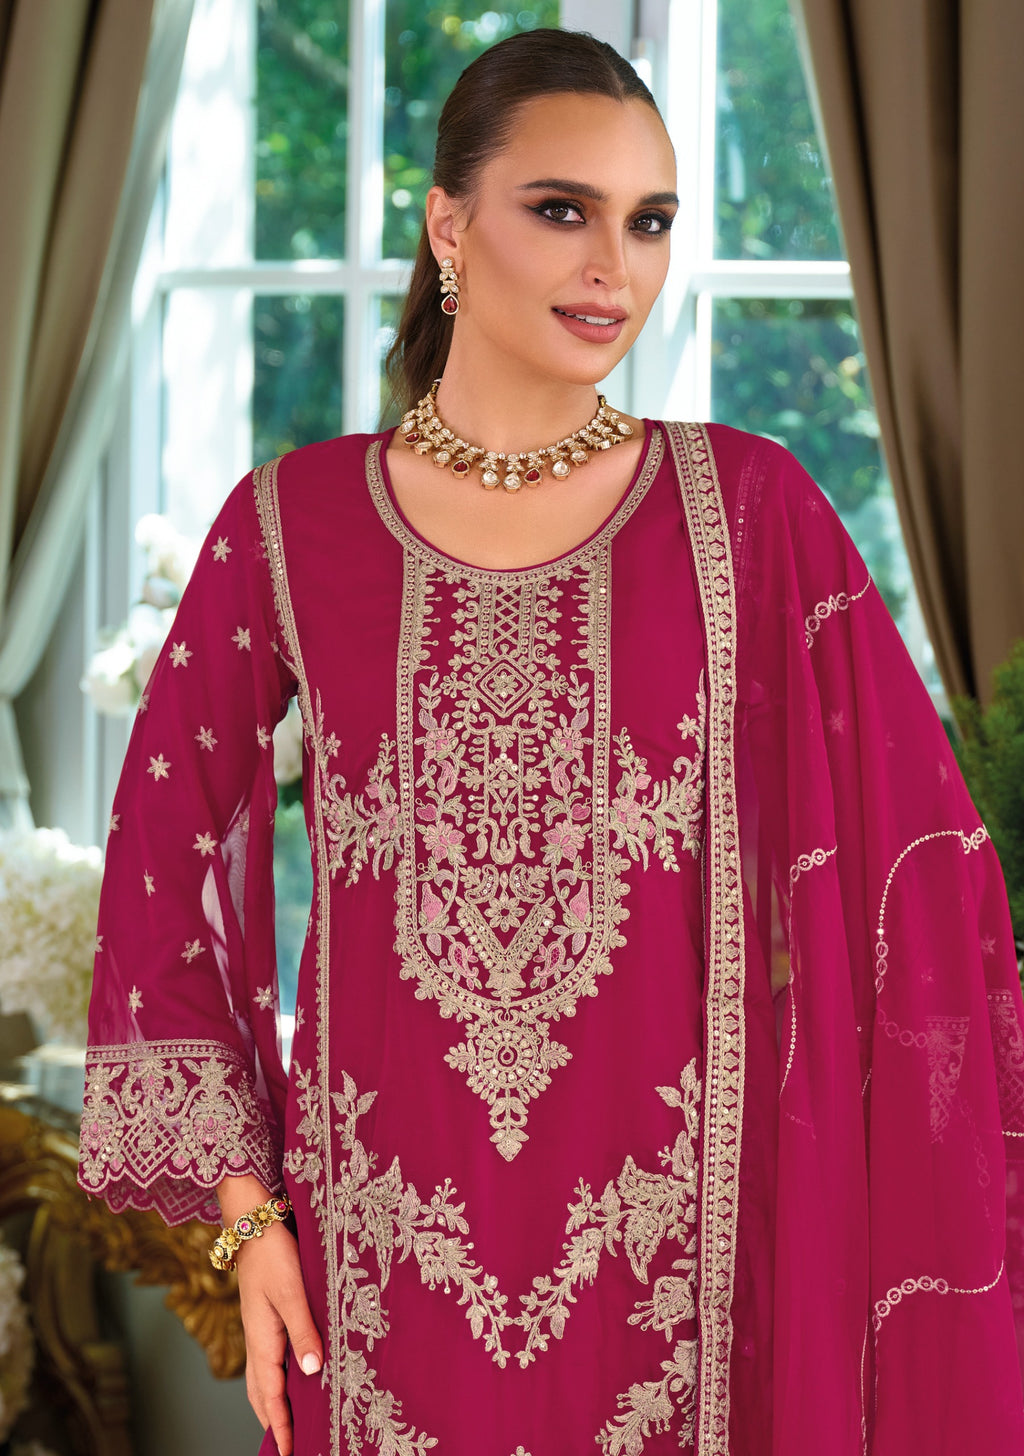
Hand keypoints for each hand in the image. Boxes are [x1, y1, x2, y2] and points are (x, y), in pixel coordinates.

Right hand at [235, 1221, 321, 1455]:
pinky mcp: (264, 1316)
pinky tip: (291, 1375)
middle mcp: (257, 1339)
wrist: (254, 1221)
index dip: (282, 1426)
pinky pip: (268, 1360)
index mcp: (263, 1339)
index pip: (271, 1395)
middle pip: (261, 1393)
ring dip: (271, 1403)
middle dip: (273, 1422)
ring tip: (286, 1423)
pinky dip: (275, 1380)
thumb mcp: (293, 1292)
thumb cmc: (275, 1253)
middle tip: (287, 1447)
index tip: (291, 1453)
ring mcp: (259, 1328)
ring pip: (262, 1378)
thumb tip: (312, 1373)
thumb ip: (304, 1332)